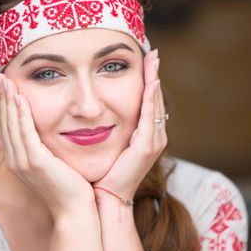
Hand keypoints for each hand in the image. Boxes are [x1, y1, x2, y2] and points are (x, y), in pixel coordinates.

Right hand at [0, 73, 94, 218]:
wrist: (75, 210)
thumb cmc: (68, 187)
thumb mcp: (50, 164)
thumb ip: (39, 149)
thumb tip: (31, 136)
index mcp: (17, 160)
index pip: (6, 126)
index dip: (3, 105)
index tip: (3, 85)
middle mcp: (15, 160)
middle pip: (4, 122)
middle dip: (1, 98)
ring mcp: (23, 162)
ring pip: (11, 124)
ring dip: (7, 100)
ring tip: (6, 79)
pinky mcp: (35, 162)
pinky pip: (25, 132)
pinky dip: (20, 114)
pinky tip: (19, 97)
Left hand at [93, 49, 166, 201]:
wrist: (107, 197)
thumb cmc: (104, 174)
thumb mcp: (110, 146)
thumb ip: (110, 130)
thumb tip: (94, 115)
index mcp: (146, 136)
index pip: (149, 103)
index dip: (148, 82)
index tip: (146, 62)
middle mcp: (154, 136)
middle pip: (156, 99)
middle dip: (154, 75)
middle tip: (154, 53)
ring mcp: (153, 141)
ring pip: (155, 104)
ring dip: (154, 80)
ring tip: (154, 59)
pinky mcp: (147, 146)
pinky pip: (149, 115)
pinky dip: (150, 98)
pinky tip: (150, 81)